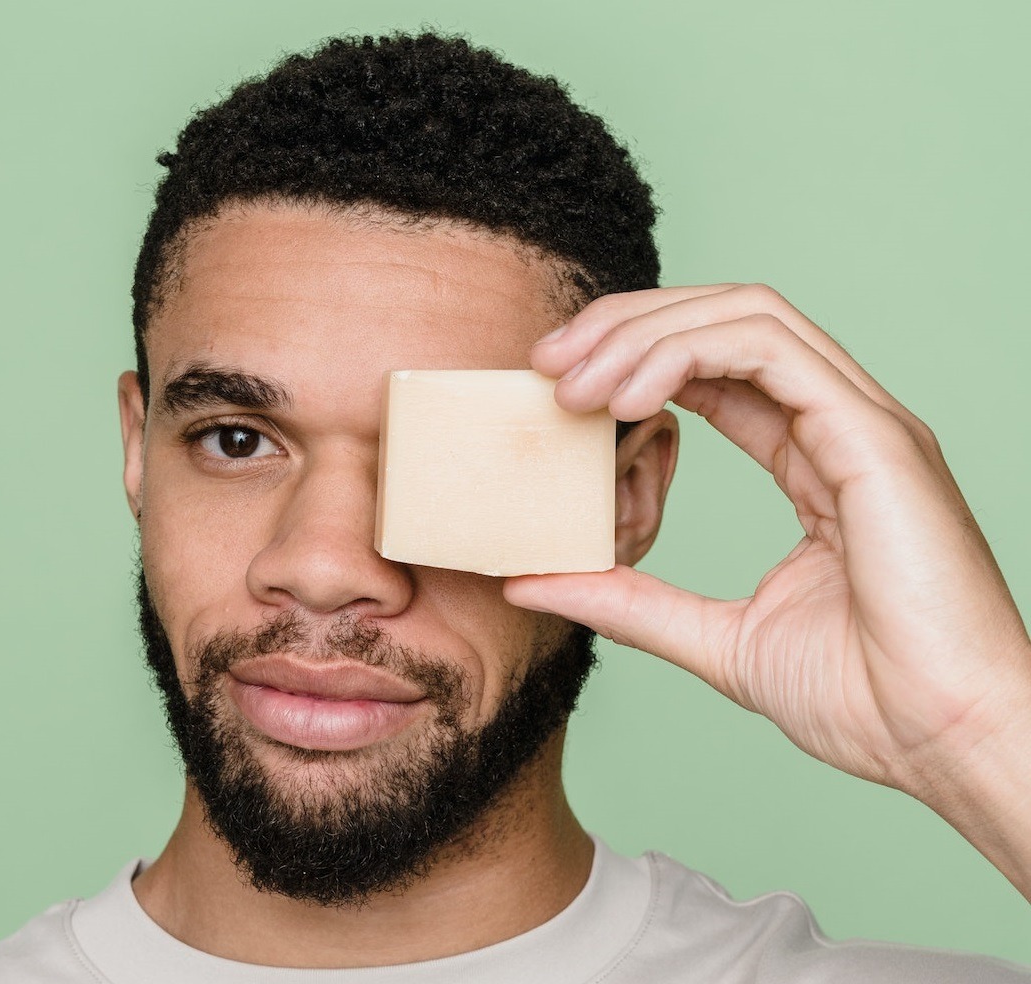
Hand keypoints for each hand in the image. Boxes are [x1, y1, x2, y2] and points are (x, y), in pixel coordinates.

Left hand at [503, 283, 1030, 896]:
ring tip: (576, 381)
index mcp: (815, 459)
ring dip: (647, 334)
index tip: (556, 384)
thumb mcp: (713, 639)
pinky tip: (629, 396)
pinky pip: (772, 352)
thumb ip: (626, 601)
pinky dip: (689, 356)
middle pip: (724, 322)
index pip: (716, 368)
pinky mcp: (875, 439)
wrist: (950, 746)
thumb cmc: (868, 701)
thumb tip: (529, 583)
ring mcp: (865, 424)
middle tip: (547, 360)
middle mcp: (843, 425)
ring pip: (746, 317)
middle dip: (627, 326)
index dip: (632, 358)